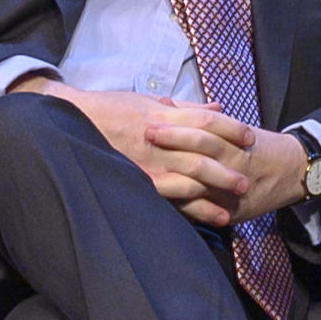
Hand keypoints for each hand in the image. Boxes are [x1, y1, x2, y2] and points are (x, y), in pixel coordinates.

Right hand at [16, 78, 300, 225]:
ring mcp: (146, 164)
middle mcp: (158, 141)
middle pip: (202, 154)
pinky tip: (209, 219)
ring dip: (213, 193)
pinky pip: (169, 199)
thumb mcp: (148, 100)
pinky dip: (191, 209)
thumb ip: (185, 107)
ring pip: (188, 180)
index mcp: (163, 116)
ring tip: (234, 204)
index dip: (231, 129)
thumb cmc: (112, 109)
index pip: (206, 121)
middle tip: (248, 179)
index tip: (251, 138)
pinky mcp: (137, 182)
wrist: (69, 121)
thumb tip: (218, 106)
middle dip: (227, 168)